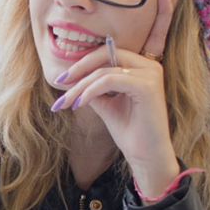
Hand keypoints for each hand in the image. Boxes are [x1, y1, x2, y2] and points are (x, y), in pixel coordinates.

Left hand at [50, 0, 180, 196]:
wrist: (145, 155)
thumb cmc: (128, 130)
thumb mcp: (105, 103)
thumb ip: (92, 87)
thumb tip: (70, 77)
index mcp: (141, 67)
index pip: (107, 54)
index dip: (82, 63)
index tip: (61, 79)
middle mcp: (149, 66)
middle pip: (105, 55)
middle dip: (78, 68)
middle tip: (59, 82)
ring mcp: (151, 74)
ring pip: (104, 70)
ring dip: (80, 86)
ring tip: (67, 101)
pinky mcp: (148, 86)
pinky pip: (110, 80)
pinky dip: (90, 91)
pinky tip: (79, 103)